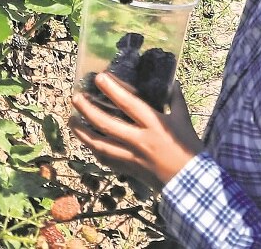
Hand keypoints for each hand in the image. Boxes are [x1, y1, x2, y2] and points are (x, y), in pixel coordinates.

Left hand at [69, 73, 202, 189]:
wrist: (188, 182)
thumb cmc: (188, 149)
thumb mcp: (184, 120)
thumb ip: (176, 100)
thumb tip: (173, 81)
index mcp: (154, 125)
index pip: (129, 104)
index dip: (112, 90)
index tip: (99, 78)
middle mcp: (139, 140)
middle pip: (106, 124)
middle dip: (88, 110)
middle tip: (75, 98)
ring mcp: (131, 157)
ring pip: (99, 145)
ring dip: (82, 132)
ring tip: (72, 121)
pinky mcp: (127, 169)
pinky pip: (105, 159)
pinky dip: (94, 150)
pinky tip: (87, 142)